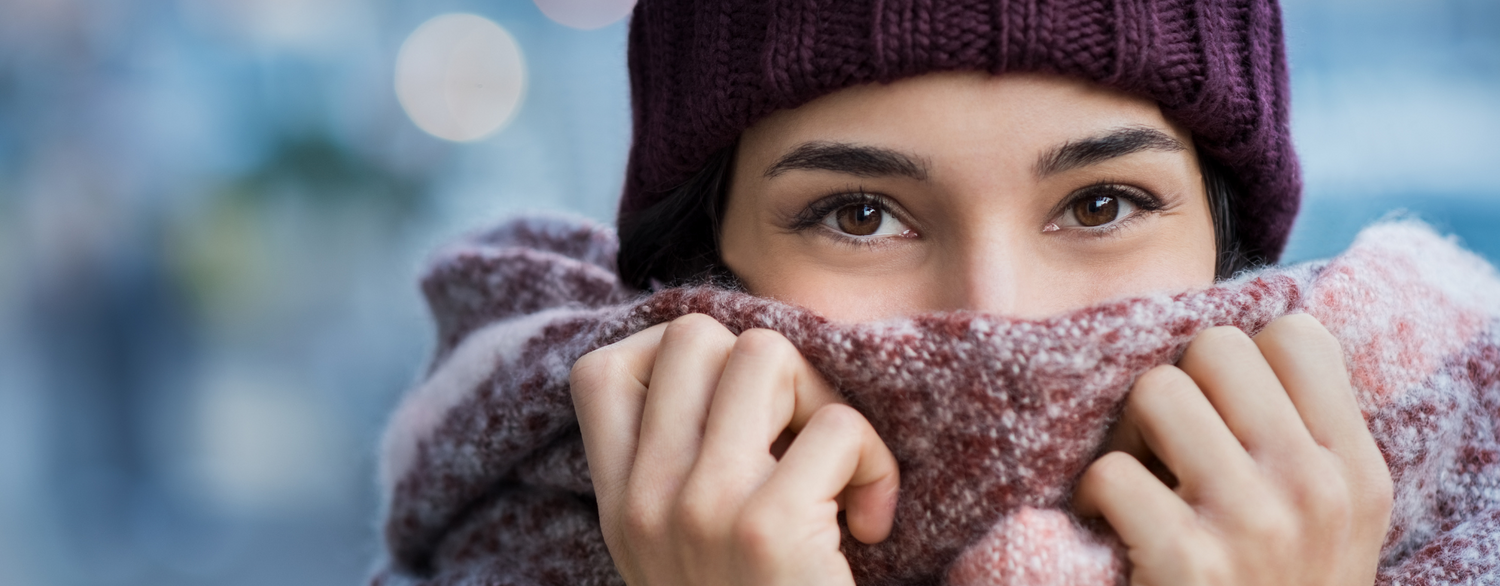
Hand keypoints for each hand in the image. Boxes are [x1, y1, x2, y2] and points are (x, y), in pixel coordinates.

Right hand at [570, 314, 900, 585]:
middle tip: (802, 442)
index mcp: (618, 504)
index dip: (678, 363)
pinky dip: (874, 465)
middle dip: (772, 370)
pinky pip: (835, 426)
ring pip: (766, 355)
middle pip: (697, 337)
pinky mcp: (765, 526)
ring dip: (824, 402)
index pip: (602, 371)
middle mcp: (642, 499)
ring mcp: (697, 507)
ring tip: (838, 473)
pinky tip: (872, 527)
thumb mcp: (678, 556)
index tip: (736, 417)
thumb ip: (677, 474)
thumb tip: (738, 363)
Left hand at [1074, 314, 1392, 584]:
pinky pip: (1112, 471)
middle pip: (1215, 348)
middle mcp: (1314, 486)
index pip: (1296, 334)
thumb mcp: (1328, 523)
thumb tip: (1221, 352)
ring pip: (1156, 391)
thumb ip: (1299, 441)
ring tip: (1139, 485)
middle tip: (1166, 448)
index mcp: (1355, 469)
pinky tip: (1111, 530)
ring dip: (1128, 437)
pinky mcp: (1187, 561)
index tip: (1222, 414)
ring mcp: (1253, 522)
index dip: (1240, 363)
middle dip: (1176, 389)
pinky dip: (1093, 498)